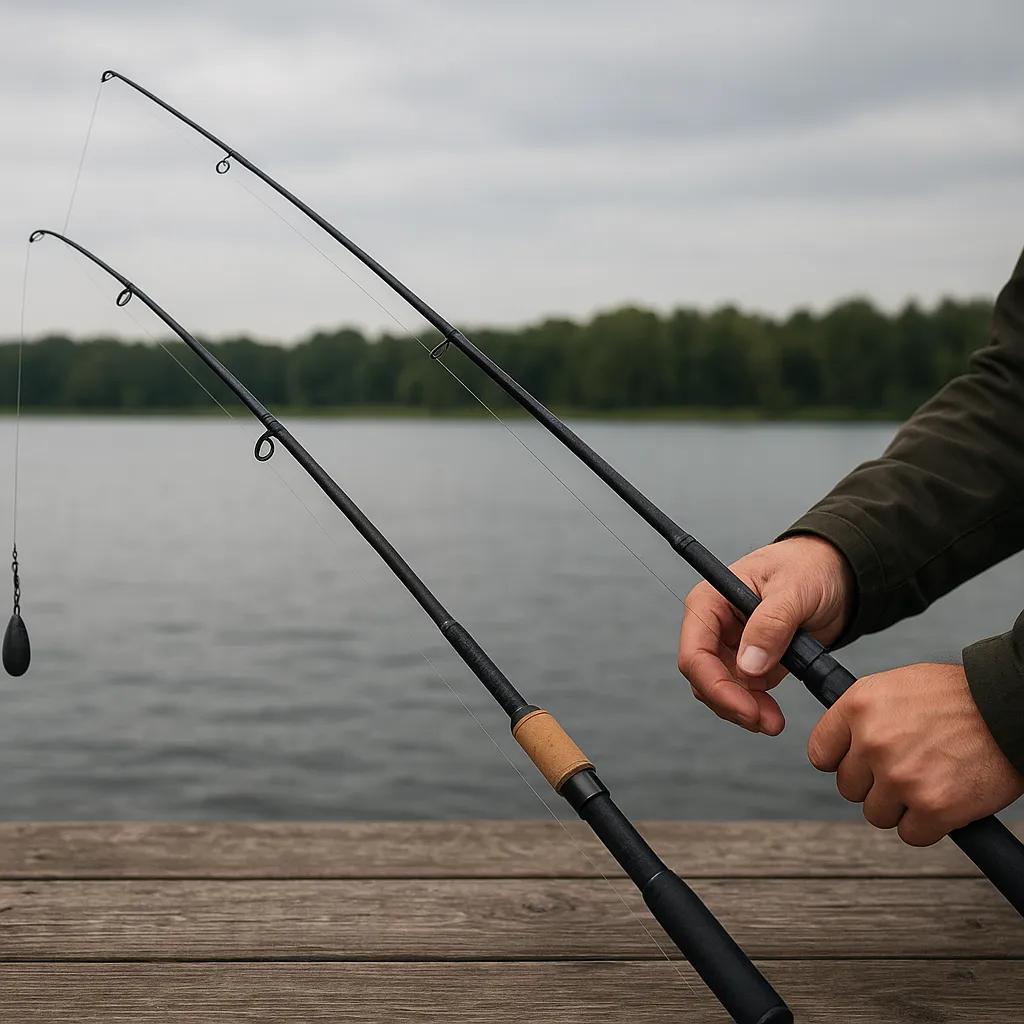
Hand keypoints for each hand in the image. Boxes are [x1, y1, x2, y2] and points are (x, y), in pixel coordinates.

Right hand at [678, 535, 853, 733]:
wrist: (836, 574)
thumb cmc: (809, 568)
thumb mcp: (794, 589)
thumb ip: (772, 624)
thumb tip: (748, 668)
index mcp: (710, 602)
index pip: (695, 652)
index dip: (715, 685)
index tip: (747, 709)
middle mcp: (713, 626)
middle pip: (703, 678)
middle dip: (731, 704)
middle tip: (766, 722)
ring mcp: (731, 647)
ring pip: (720, 691)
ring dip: (743, 711)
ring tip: (774, 722)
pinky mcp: (751, 663)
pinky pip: (742, 694)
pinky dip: (755, 708)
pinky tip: (774, 713)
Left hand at [808, 663, 1023, 845]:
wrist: (1009, 707)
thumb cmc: (957, 696)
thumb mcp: (894, 687)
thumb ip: (862, 716)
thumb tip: (841, 746)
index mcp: (858, 706)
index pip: (821, 754)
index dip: (842, 762)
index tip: (859, 763)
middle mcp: (872, 741)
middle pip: (849, 788)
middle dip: (875, 783)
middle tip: (907, 768)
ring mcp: (900, 776)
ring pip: (877, 814)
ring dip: (901, 806)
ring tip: (929, 779)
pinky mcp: (933, 807)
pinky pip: (911, 834)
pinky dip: (928, 825)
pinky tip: (944, 799)